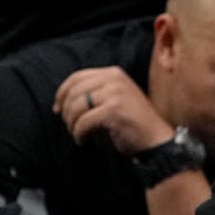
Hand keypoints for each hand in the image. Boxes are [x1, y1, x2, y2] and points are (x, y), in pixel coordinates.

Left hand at [54, 66, 175, 154]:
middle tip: (68, 125)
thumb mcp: (116, 99)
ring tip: (76, 134)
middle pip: (74, 91)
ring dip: (71, 123)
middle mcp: (114, 79)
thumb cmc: (135, 125)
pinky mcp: (113, 110)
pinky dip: (79, 133)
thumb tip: (64, 100)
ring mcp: (115, 93)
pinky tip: (82, 141)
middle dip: (65, 110)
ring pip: (77, 106)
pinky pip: (84, 121)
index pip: (77, 77)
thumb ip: (96, 92)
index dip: (62, 92)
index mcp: (114, 73)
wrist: (157, 141)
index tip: (57, 108)